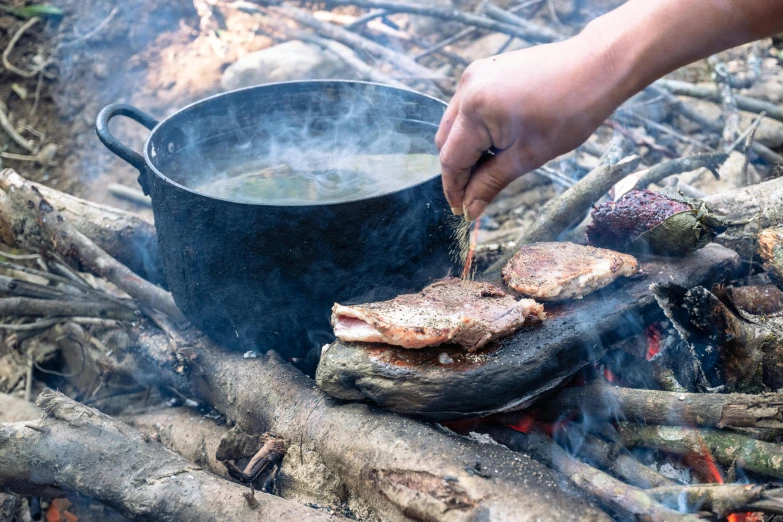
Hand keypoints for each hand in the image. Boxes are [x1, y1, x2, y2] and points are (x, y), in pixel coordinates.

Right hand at [435, 31, 626, 220]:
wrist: (596, 67)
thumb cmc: (570, 112)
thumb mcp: (527, 156)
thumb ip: (490, 183)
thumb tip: (469, 209)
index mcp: (475, 110)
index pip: (450, 159)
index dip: (454, 189)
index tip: (462, 210)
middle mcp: (466, 88)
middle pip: (445, 141)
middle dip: (458, 170)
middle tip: (475, 194)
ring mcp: (474, 75)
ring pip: (454, 124)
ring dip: (465, 149)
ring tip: (490, 167)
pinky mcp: (485, 70)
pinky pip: (466, 106)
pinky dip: (474, 128)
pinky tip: (497, 141)